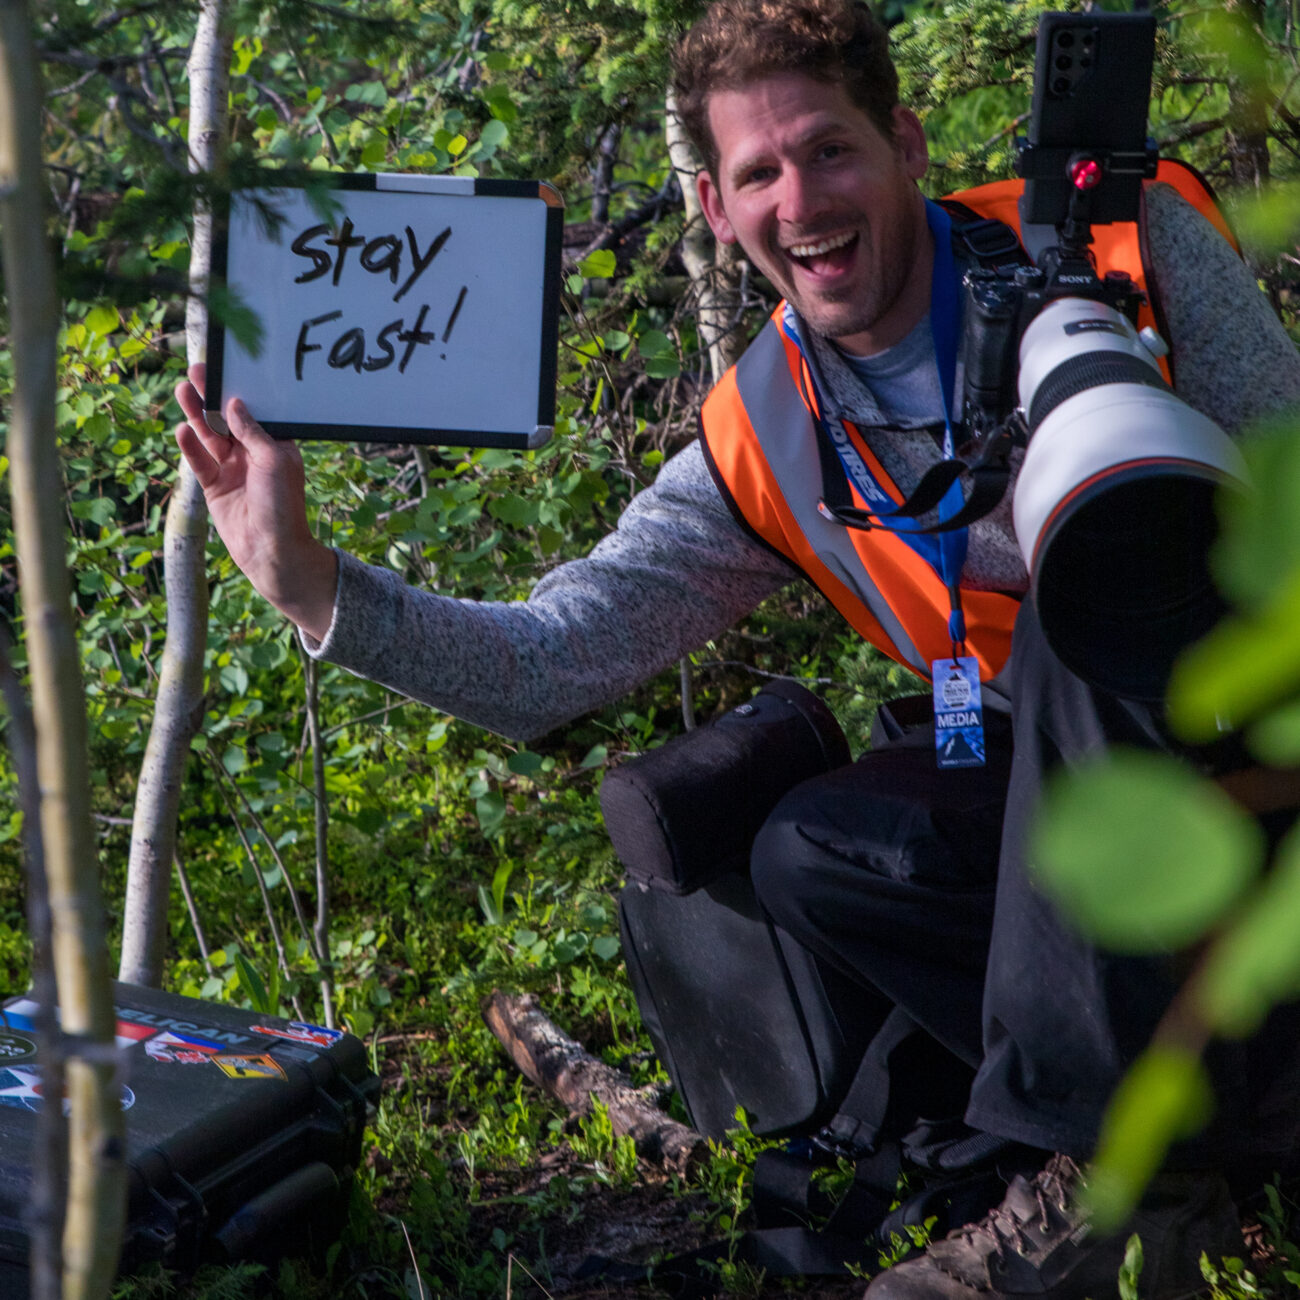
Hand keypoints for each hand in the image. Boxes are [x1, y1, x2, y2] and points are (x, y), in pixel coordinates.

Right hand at [175, 364, 337, 640]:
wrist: (271, 551)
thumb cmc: (282, 506)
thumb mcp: (273, 462)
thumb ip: (253, 432)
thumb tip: (236, 403)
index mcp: (275, 445)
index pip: (254, 411)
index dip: (238, 390)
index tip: (224, 367)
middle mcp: (253, 454)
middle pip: (227, 419)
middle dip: (212, 396)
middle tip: (196, 370)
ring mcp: (232, 469)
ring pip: (210, 436)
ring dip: (197, 415)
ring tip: (183, 390)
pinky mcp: (215, 486)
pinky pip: (200, 461)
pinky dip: (190, 446)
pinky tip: (181, 429)